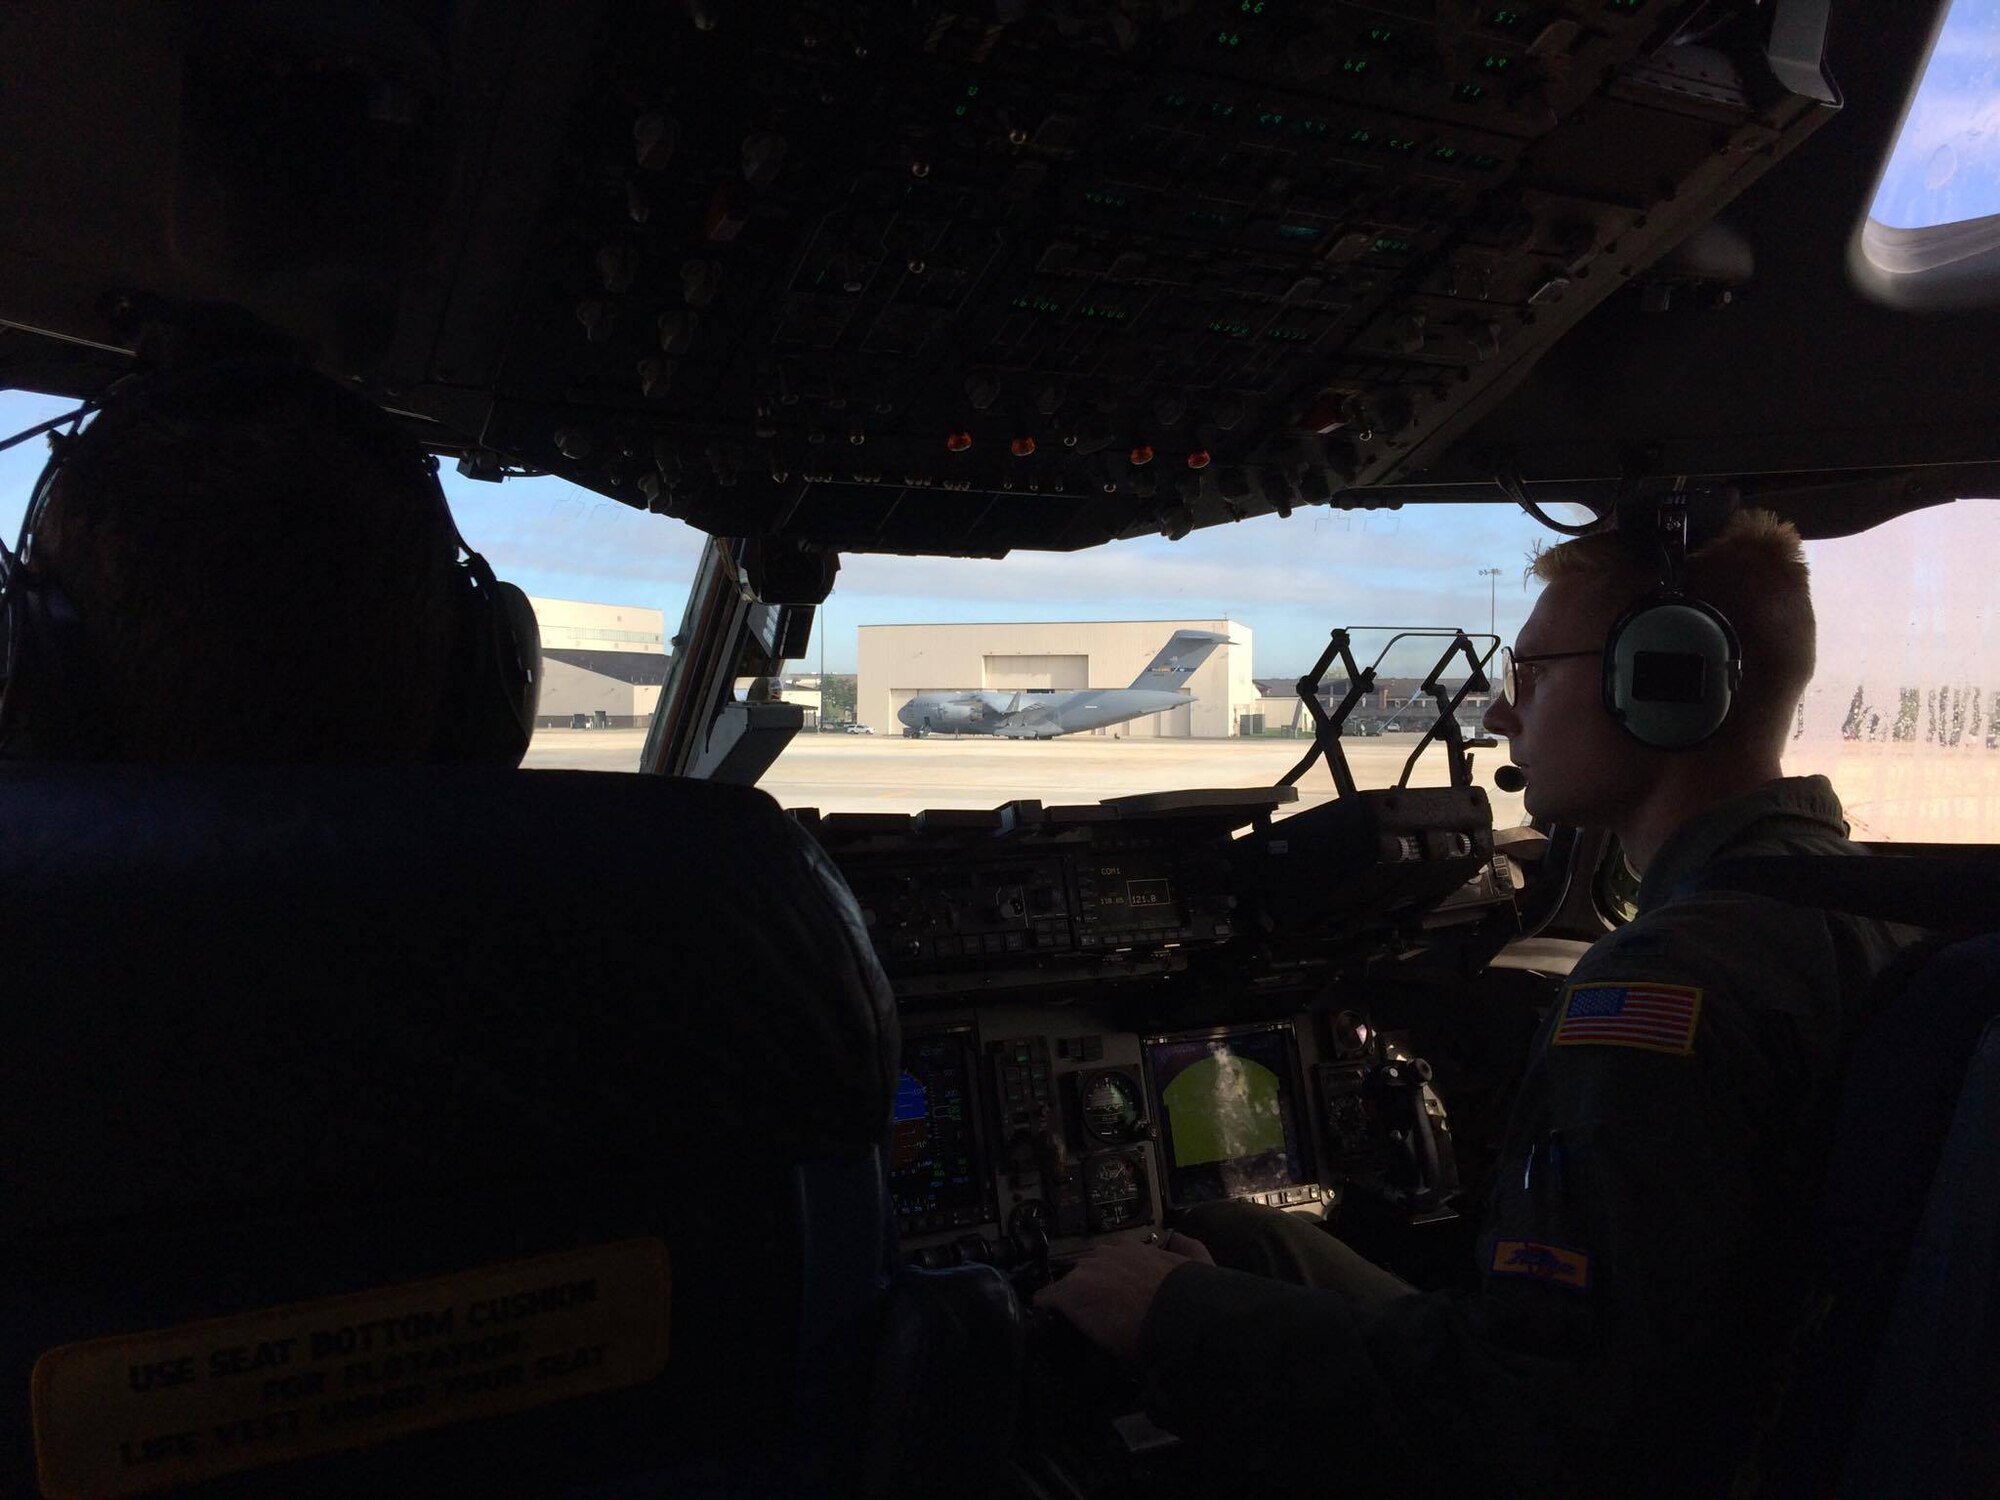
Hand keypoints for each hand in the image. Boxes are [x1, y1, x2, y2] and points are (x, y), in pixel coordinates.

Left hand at [1033, 1230, 1213, 1362]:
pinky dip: (1046, 1309)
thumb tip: (1179, 1237)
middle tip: (1102, 1314)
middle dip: (1092, 1290)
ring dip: (1073, 1300)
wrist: (1177, 1319)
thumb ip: (1187, 1247)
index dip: (1113, 1281)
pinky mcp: (1069, 1293)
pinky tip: (1048, 1321)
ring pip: (1069, 1285)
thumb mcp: (1199, 1264)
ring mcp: (1085, 1272)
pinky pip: (1047, 1298)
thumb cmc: (1189, 1298)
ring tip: (1078, 1322)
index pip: (1112, 1260)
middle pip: (1088, 1271)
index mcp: (1133, 1249)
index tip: (1118, 1298)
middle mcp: (1106, 1255)